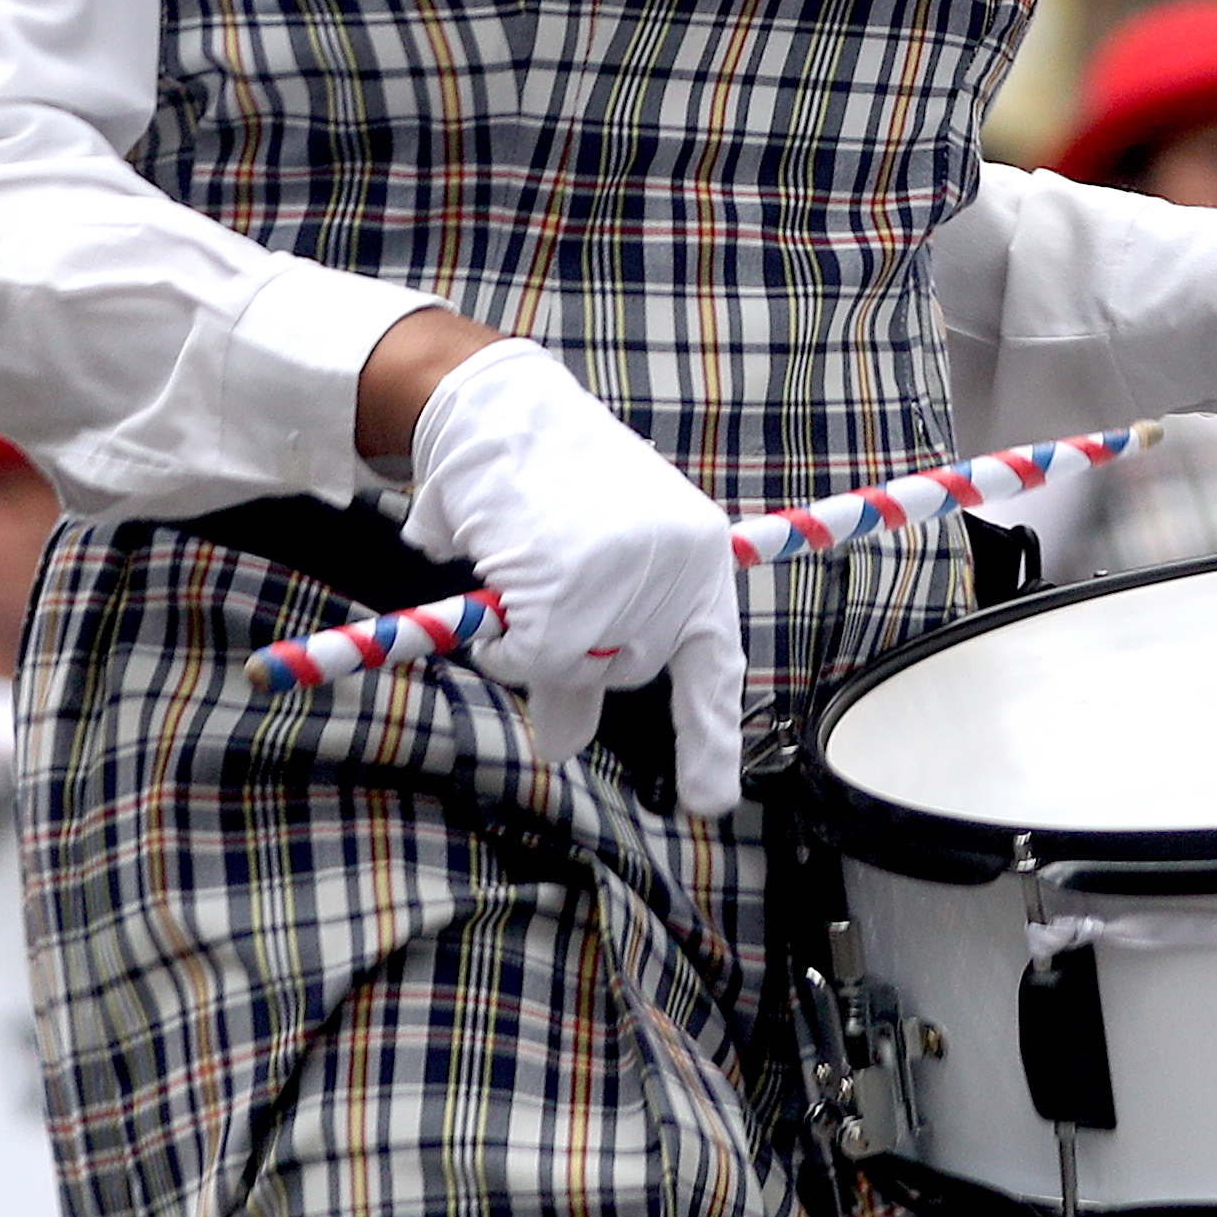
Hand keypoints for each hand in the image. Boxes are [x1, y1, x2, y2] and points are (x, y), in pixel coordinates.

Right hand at [396, 342, 743, 806]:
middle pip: (623, 670)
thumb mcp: (591, 566)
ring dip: (531, 638)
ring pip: (571, 667)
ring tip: (524, 562)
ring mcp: (630, 574)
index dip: (708, 740)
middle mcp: (682, 565)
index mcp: (701, 558)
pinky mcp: (572, 581)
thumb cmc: (548, 487)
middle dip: (577, 646)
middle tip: (550, 572)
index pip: (713, 665)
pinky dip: (503, 637)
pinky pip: (530, 657)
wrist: (504, 411)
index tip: (710, 805)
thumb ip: (588, 656)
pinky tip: (502, 574)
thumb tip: (565, 747)